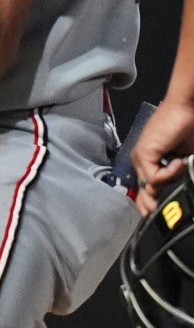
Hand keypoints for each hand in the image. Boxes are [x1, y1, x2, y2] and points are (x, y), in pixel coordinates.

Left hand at [132, 98, 193, 214]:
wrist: (186, 110)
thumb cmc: (187, 130)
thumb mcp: (183, 160)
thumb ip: (176, 175)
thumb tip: (178, 194)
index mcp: (150, 161)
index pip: (145, 189)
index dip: (150, 205)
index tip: (154, 217)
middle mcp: (141, 160)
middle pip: (143, 192)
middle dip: (151, 205)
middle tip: (156, 214)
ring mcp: (141, 157)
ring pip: (149, 186)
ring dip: (168, 183)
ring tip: (180, 167)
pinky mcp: (144, 153)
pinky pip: (155, 177)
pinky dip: (170, 173)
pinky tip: (179, 161)